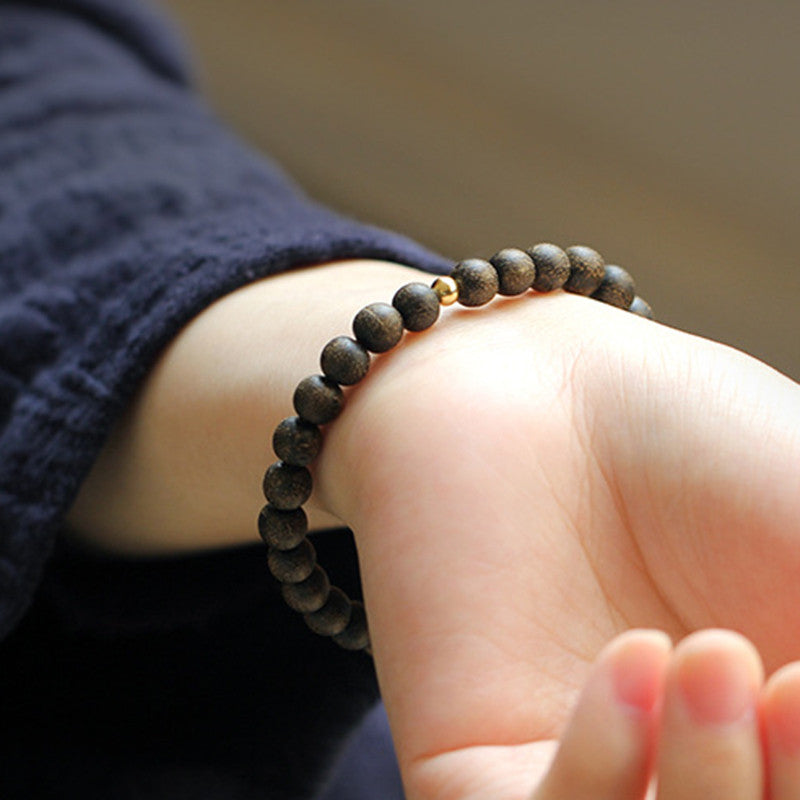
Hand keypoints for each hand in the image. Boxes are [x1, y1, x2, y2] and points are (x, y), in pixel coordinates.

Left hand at [316, 289, 799, 796]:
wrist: (542, 389)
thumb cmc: (698, 441)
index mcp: (775, 730)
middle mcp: (685, 768)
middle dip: (782, 795)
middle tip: (788, 681)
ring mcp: (586, 777)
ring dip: (708, 792)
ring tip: (711, 655)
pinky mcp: (478, 773)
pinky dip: (596, 776)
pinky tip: (633, 662)